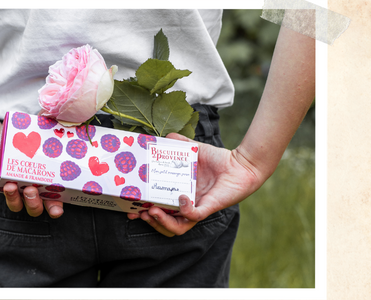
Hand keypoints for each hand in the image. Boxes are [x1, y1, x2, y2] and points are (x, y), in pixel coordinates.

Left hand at [0, 133, 63, 217]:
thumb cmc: (25, 142)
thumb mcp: (38, 137)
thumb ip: (49, 129)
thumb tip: (58, 118)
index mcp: (44, 185)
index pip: (53, 202)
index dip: (55, 208)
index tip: (57, 209)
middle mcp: (29, 192)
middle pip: (34, 208)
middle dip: (33, 203)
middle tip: (31, 190)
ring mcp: (11, 189)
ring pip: (14, 204)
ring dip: (13, 198)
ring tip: (10, 186)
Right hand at [127, 133, 264, 236]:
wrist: (240, 163)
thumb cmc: (217, 159)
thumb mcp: (193, 150)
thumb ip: (177, 143)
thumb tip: (163, 136)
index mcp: (179, 195)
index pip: (158, 209)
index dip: (143, 211)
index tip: (130, 207)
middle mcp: (186, 205)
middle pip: (163, 223)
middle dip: (149, 220)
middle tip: (138, 212)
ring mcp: (197, 208)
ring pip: (177, 227)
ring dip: (162, 221)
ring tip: (153, 211)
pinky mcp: (208, 207)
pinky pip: (194, 215)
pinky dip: (185, 209)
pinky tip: (180, 198)